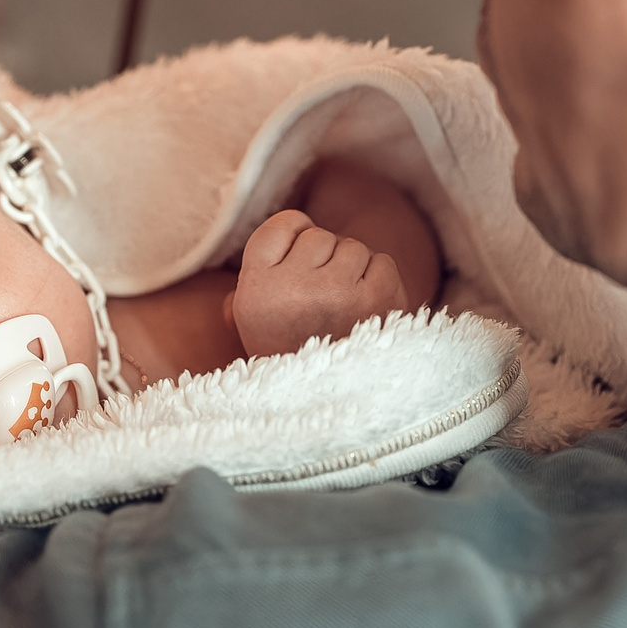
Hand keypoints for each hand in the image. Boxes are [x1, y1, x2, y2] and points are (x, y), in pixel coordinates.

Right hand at [226, 210, 410, 356]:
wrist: (328, 402)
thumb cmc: (290, 352)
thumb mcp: (248, 324)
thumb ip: (244, 290)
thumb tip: (254, 270)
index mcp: (256, 290)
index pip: (281, 225)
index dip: (293, 238)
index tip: (295, 264)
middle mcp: (293, 288)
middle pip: (318, 235)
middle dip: (322, 260)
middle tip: (319, 297)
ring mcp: (338, 292)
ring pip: (352, 247)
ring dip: (351, 270)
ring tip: (342, 305)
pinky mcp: (377, 300)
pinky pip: (382, 262)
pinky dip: (378, 279)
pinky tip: (366, 307)